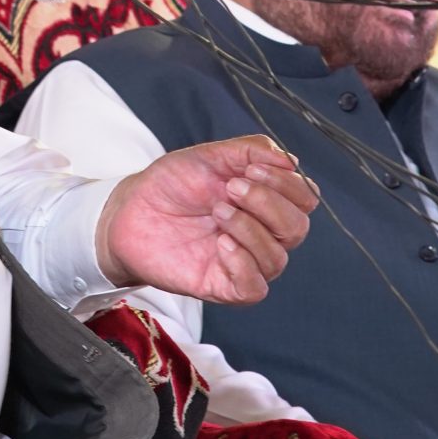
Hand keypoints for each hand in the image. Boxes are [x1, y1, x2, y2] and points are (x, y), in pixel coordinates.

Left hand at [95, 136, 317, 304]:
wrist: (132, 210)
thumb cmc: (172, 184)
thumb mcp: (212, 155)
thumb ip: (253, 150)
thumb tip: (291, 161)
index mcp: (266, 201)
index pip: (305, 198)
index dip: (287, 183)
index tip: (251, 169)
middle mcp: (261, 233)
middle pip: (296, 228)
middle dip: (268, 203)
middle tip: (231, 188)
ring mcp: (244, 261)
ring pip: (277, 258)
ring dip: (249, 229)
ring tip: (217, 212)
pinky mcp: (223, 285)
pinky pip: (254, 288)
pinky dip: (244, 265)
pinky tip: (222, 245)